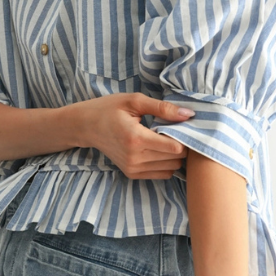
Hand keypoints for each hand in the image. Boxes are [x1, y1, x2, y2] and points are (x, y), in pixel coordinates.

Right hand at [68, 92, 193, 179]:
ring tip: (167, 138)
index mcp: (136, 138)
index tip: (183, 125)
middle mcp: (135, 158)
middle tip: (176, 130)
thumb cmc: (109, 109)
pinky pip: (162, 174)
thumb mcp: (135, 101)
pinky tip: (160, 148)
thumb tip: (189, 115)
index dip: (184, 136)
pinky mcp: (131, 173)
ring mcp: (133, 168)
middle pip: (176, 159)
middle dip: (181, 145)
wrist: (86, 126)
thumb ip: (163, 108)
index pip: (175, 148)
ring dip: (174, 155)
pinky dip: (166, 162)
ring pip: (171, 168)